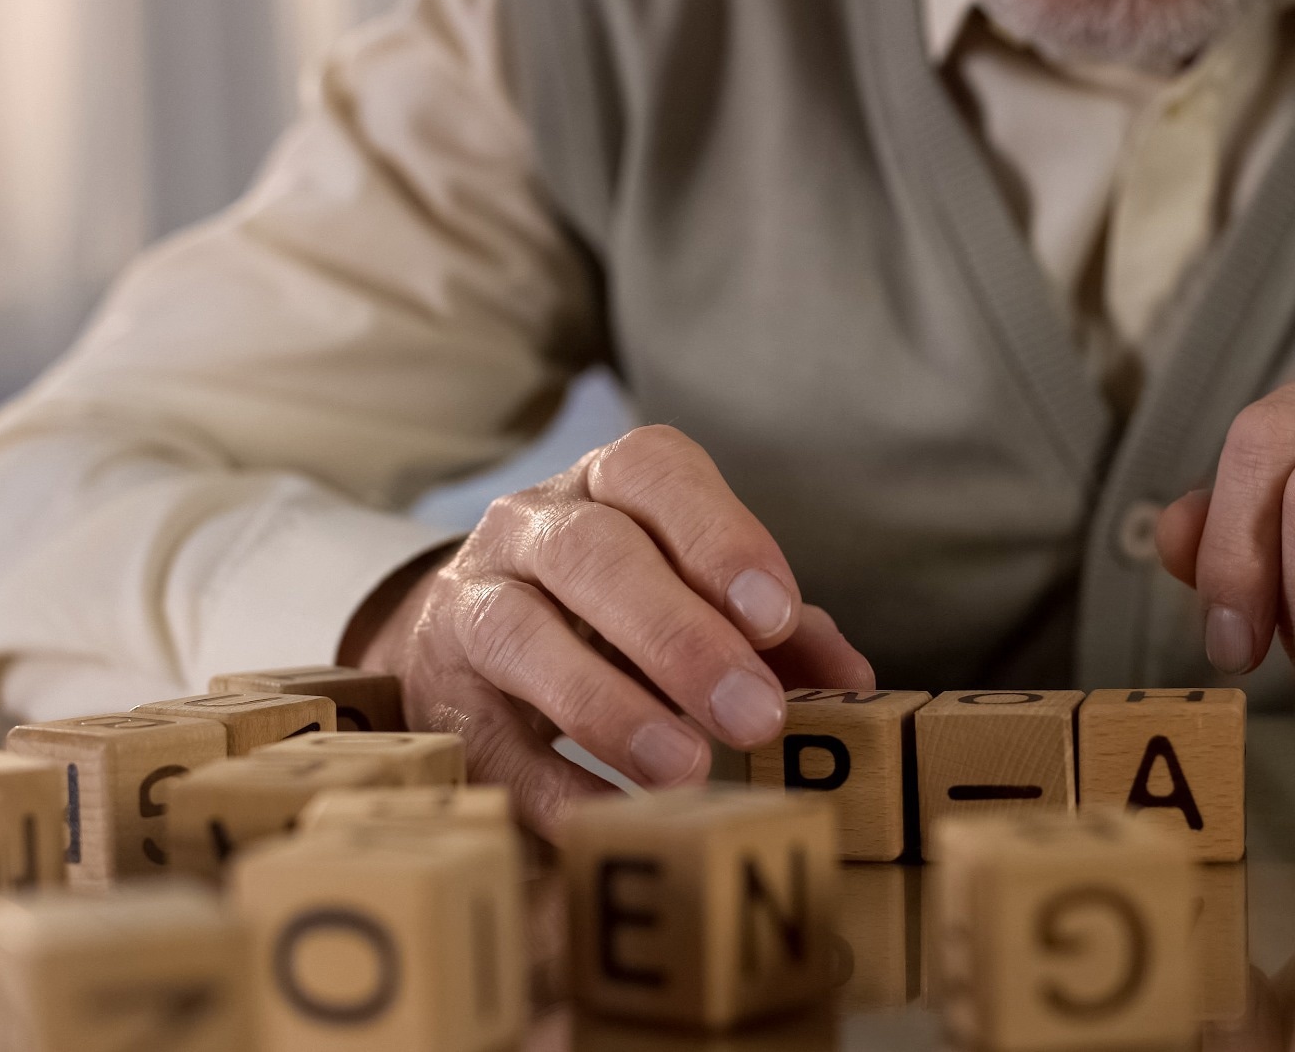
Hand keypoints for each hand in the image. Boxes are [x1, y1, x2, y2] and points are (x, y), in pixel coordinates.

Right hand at [341, 426, 873, 833]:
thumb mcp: (697, 598)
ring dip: (609, 705)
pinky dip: (547, 784)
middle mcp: (529, 527)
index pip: (655, 473)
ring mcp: (471, 604)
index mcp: (607, 487)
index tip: (777, 615)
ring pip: (520, 633)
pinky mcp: (439, 696)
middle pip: (592, 555)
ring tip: (686, 769)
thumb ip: (778, 634)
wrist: (467, 642)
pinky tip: (607, 821)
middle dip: (680, 636)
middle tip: (756, 717)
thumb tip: (854, 681)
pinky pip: (485, 738)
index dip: (719, 538)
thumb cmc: (616, 612)